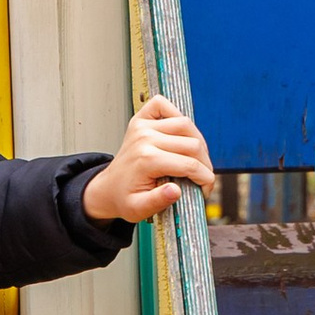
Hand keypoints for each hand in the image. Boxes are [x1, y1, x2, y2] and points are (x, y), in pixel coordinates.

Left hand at [83, 93, 216, 223]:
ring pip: (185, 124)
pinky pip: (163, 105)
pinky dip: (176, 113)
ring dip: (197, 141)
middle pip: (192, 143)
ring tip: (197, 159)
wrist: (107, 189)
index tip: (206, 189)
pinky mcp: (141, 119)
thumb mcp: (138, 210)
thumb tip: (176, 190)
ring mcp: (143, 126)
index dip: (205, 178)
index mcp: (146, 160)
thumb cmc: (124, 199)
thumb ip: (158, 201)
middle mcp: (146, 138)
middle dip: (204, 163)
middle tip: (204, 177)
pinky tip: (181, 133)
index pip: (189, 164)